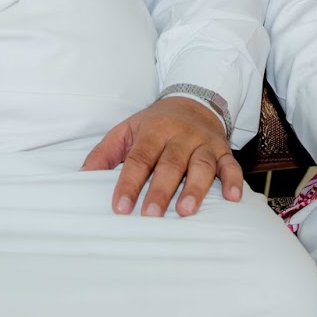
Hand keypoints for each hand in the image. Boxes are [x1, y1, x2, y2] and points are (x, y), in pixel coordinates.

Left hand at [82, 95, 241, 217]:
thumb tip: (82, 175)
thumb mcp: (127, 130)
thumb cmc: (155, 124)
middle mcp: (180, 135)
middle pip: (170, 164)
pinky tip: (233, 198)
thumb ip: (105, 153)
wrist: (194, 101)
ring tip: (185, 211)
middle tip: (150, 215)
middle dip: (160, 190)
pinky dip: (234, 180)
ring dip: (195, 188)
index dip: (129, 182)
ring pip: (202, 165)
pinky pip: (231, 164)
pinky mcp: (223, 149)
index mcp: (153, 130)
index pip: (139, 158)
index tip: (120, 207)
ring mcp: (203, 142)